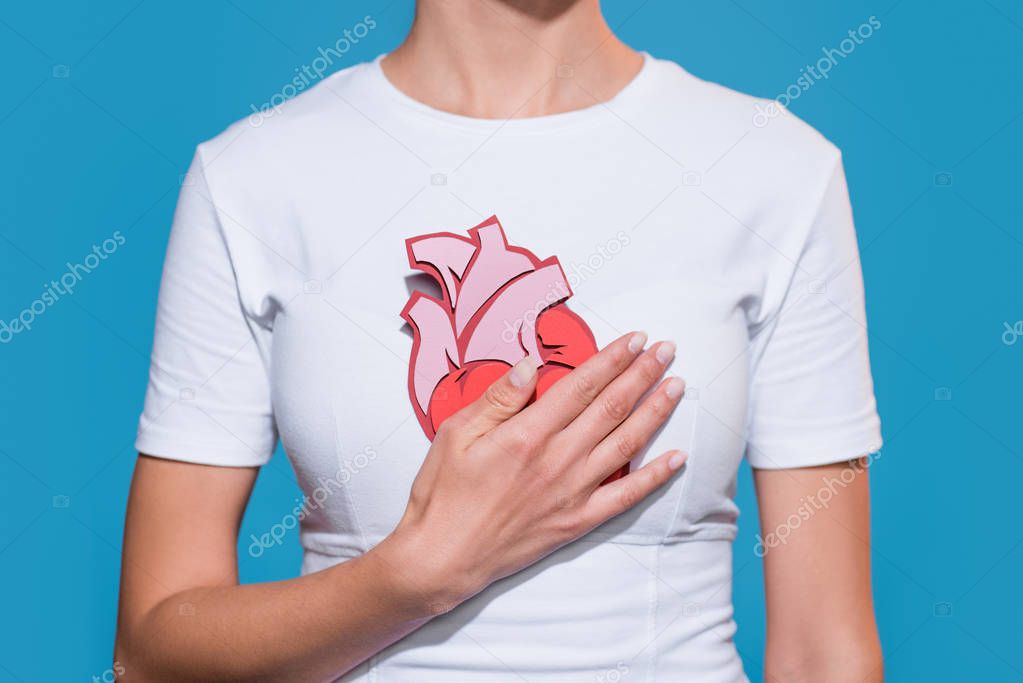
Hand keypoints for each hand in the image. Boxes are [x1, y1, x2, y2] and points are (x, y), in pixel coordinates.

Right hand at [373, 331, 686, 613]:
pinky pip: (626, 496)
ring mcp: (572, 492)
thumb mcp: (455, 433)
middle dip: (643, 374)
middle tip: (667, 349)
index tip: (635, 339)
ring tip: (677, 387)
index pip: (582, 385)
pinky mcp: (577, 521)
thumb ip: (498, 397)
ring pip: (626, 444)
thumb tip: (531, 364)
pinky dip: (655, 476)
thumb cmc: (443, 493)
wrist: (442, 557)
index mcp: (528, 433)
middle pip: (612, 407)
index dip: (612, 359)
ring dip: (655, 412)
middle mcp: (558, 459)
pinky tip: (677, 457)